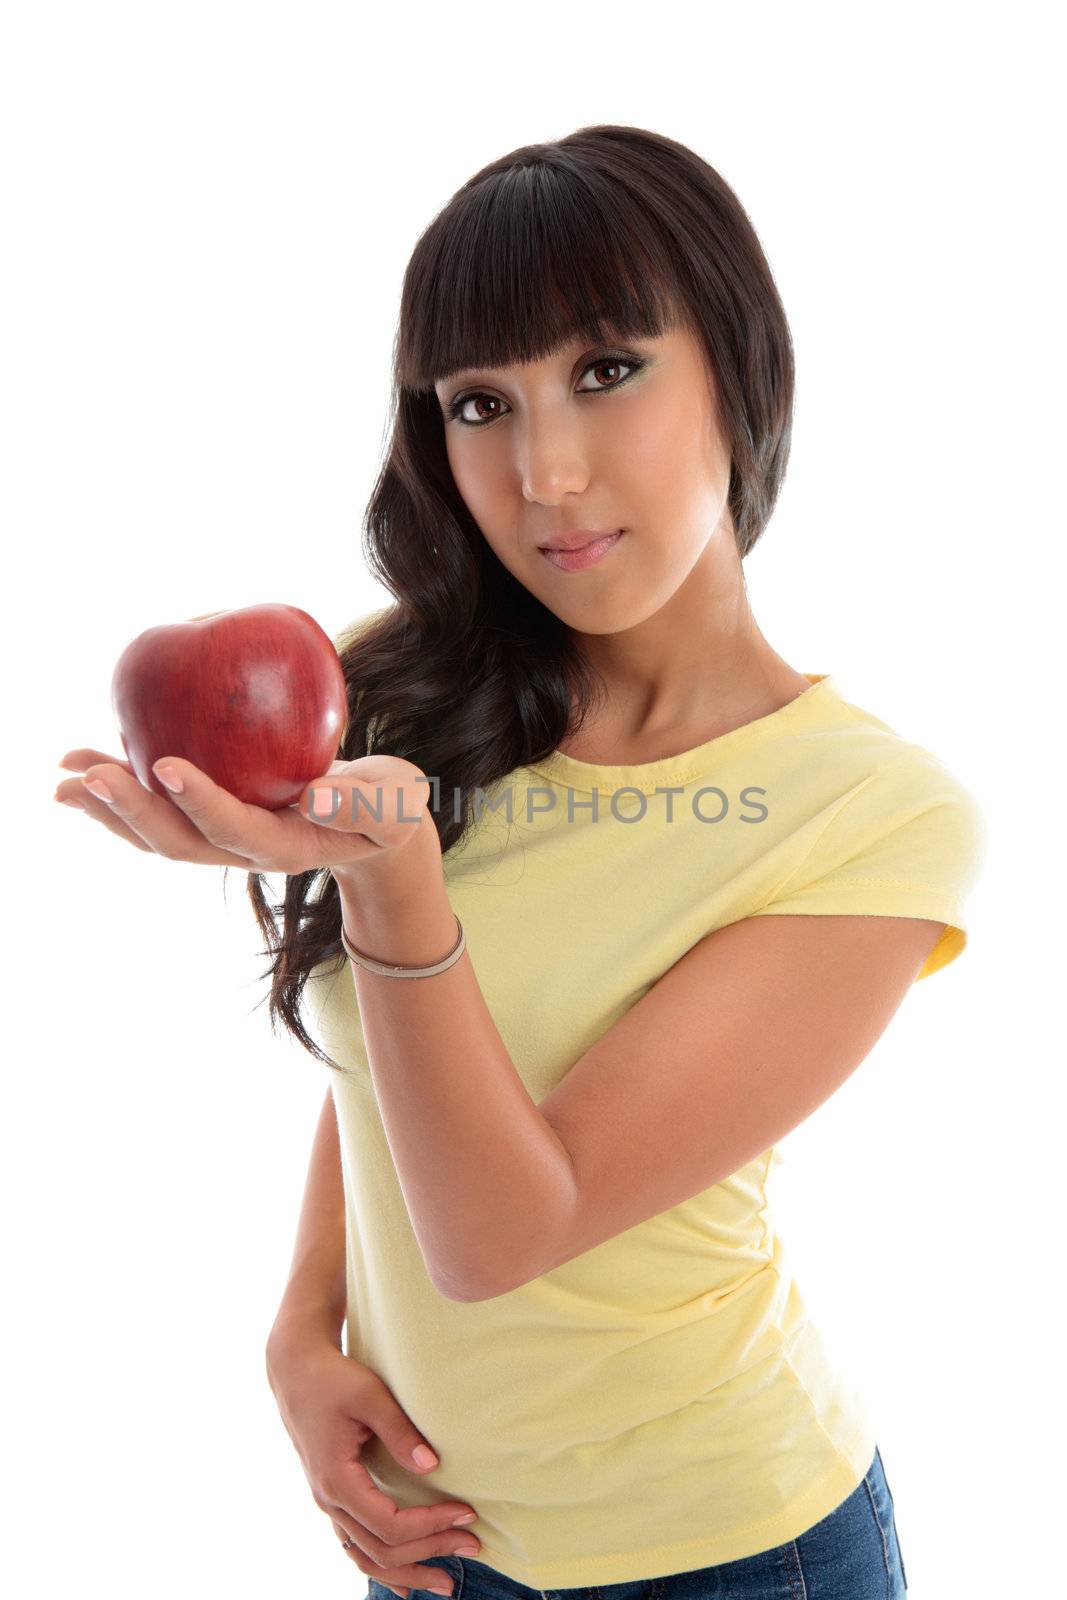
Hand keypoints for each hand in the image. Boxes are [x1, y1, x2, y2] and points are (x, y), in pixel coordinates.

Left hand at [53, 747, 434, 877]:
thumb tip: (318, 793)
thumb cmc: (389, 810)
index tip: (166, 766)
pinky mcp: (211, 822)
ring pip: (157, 836)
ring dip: (109, 810)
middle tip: (86, 775)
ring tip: (64, 775)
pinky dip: (119, 796)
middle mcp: (245, 850)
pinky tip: (86, 769)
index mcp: (289, 847)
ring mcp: (223, 840)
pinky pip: (159, 814)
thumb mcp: (394, 803)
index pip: (238, 828)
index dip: (201, 802)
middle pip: (179, 843)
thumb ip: (364, 800)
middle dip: (130, 811)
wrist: (374, 830)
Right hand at [265, 1330, 480, 1597]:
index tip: (466, 1513)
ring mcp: (329, 1503)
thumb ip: (399, 1430)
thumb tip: (433, 1466)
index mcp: (337, 1480)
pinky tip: (405, 1583)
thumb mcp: (369, 1395)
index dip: (431, 1525)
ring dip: (406, 1572)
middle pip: (382, 1549)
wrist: (296, 1372)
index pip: (390, 1524)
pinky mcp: (334, 1498)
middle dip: (430, 1552)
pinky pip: (356, 1546)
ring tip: (444, 1583)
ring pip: (366, 1558)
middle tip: (473, 1545)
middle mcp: (329, 1501)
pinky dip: (381, 1567)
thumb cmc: (333, 1379)